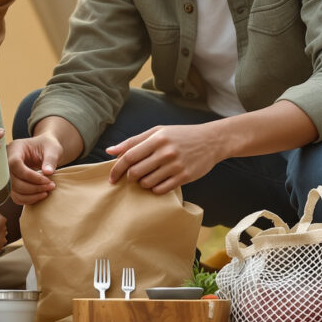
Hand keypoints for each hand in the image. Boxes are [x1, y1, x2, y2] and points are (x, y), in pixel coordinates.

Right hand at [8, 134, 64, 204]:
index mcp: (15, 149)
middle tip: (51, 186)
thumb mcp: (52, 148)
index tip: (47, 179)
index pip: (15, 164)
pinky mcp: (12, 184)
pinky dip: (28, 199)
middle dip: (33, 187)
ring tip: (47, 191)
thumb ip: (50, 159)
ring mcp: (8, 174)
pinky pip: (16, 196)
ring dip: (31, 195)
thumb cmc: (48, 146)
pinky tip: (41, 194)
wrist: (44, 149)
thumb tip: (48, 172)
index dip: (30, 175)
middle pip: (12, 180)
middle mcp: (7, 161)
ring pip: (13, 191)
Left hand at [106, 123, 220, 193]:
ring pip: (147, 183)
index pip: (129, 156)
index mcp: (157, 139)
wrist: (211, 141)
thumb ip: (133, 141)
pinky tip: (158, 182)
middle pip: (135, 172)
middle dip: (129, 177)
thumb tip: (110, 151)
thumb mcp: (158, 132)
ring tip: (148, 177)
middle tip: (133, 177)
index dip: (116, 169)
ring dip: (143, 183)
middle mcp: (165, 152)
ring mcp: (176, 165)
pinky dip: (155, 189)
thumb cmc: (180, 135)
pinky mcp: (185, 177)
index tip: (111, 178)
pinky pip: (161, 189)